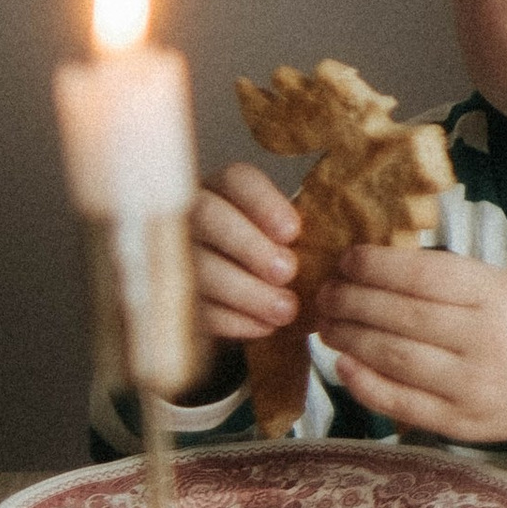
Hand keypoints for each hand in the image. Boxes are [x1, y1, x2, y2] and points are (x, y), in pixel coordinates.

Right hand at [192, 163, 301, 343]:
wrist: (240, 292)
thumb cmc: (272, 254)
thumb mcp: (284, 236)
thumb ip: (297, 234)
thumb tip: (332, 245)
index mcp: (225, 189)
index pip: (237, 180)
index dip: (264, 203)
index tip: (294, 232)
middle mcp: (193, 213)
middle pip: (209, 217)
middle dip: (250, 246)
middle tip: (288, 272)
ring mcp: (177, 254)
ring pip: (200, 267)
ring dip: (246, 291)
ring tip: (285, 310)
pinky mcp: (174, 296)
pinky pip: (196, 307)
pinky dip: (233, 320)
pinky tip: (264, 327)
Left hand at [315, 249, 506, 452]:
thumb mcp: (500, 284)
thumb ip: (444, 277)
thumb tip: (372, 265)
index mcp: (496, 297)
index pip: (421, 277)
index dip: (374, 265)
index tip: (347, 259)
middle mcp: (483, 342)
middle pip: (399, 317)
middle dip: (350, 300)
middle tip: (325, 291)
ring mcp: (471, 388)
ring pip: (392, 358)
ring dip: (349, 337)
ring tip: (328, 323)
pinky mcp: (460, 424)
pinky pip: (400, 403)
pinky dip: (363, 383)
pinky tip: (343, 364)